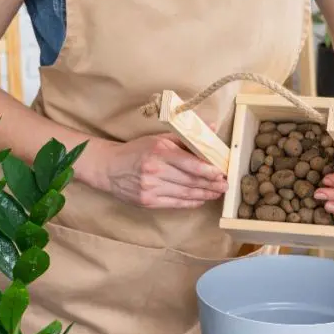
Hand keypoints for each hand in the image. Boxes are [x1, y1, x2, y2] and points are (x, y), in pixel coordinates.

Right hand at [91, 133, 228, 209]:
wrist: (108, 167)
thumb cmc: (136, 151)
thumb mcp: (159, 138)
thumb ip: (186, 137)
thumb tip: (211, 129)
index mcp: (159, 152)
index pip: (190, 164)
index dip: (209, 171)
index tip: (222, 172)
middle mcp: (155, 171)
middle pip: (191, 181)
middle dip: (211, 184)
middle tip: (225, 185)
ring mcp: (151, 188)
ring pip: (185, 194)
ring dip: (205, 194)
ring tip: (217, 193)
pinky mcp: (148, 201)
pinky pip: (175, 204)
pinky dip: (191, 202)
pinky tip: (201, 199)